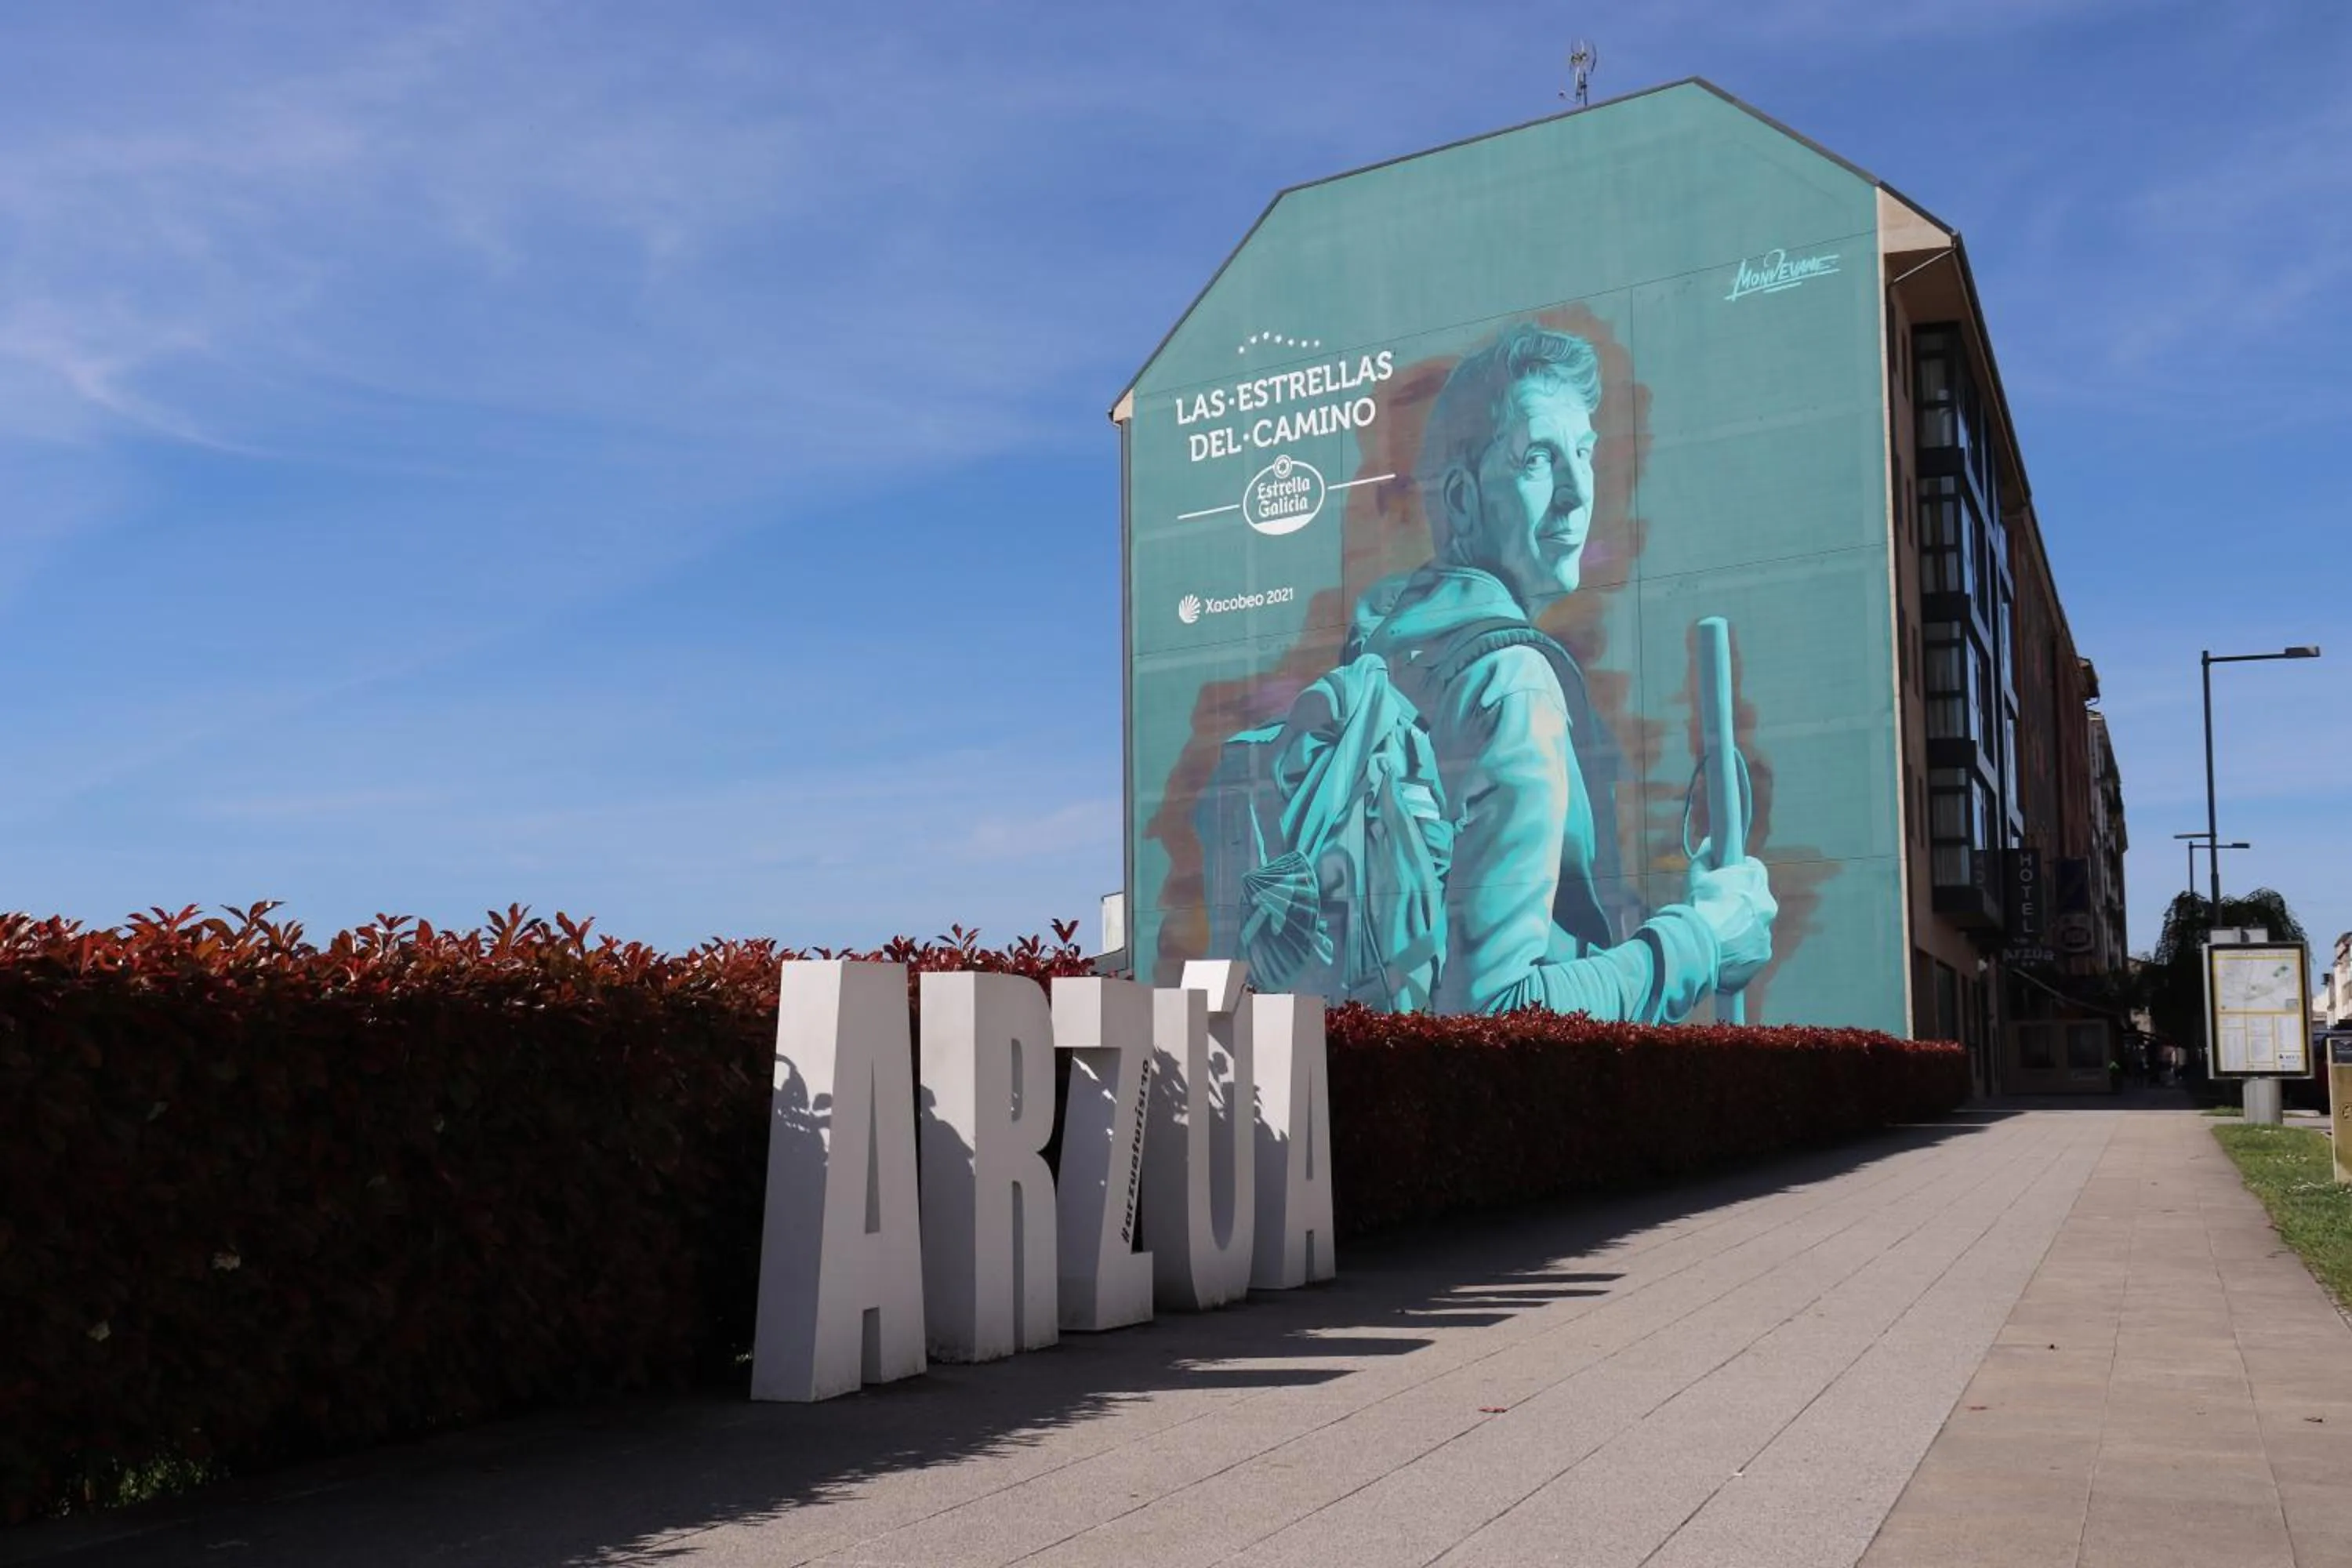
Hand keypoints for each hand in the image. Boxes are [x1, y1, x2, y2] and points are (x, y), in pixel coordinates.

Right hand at [1686, 845, 1775, 992]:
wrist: (1698, 947)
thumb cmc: (1698, 907)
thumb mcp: (1696, 877)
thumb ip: (1705, 857)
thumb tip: (1710, 842)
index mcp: (1754, 882)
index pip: (1755, 868)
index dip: (1741, 870)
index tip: (1729, 876)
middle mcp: (1767, 906)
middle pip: (1757, 899)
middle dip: (1742, 902)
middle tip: (1719, 908)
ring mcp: (1766, 932)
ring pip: (1755, 925)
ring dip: (1742, 926)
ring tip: (1719, 934)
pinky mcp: (1762, 954)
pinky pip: (1753, 948)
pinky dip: (1742, 948)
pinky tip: (1724, 950)